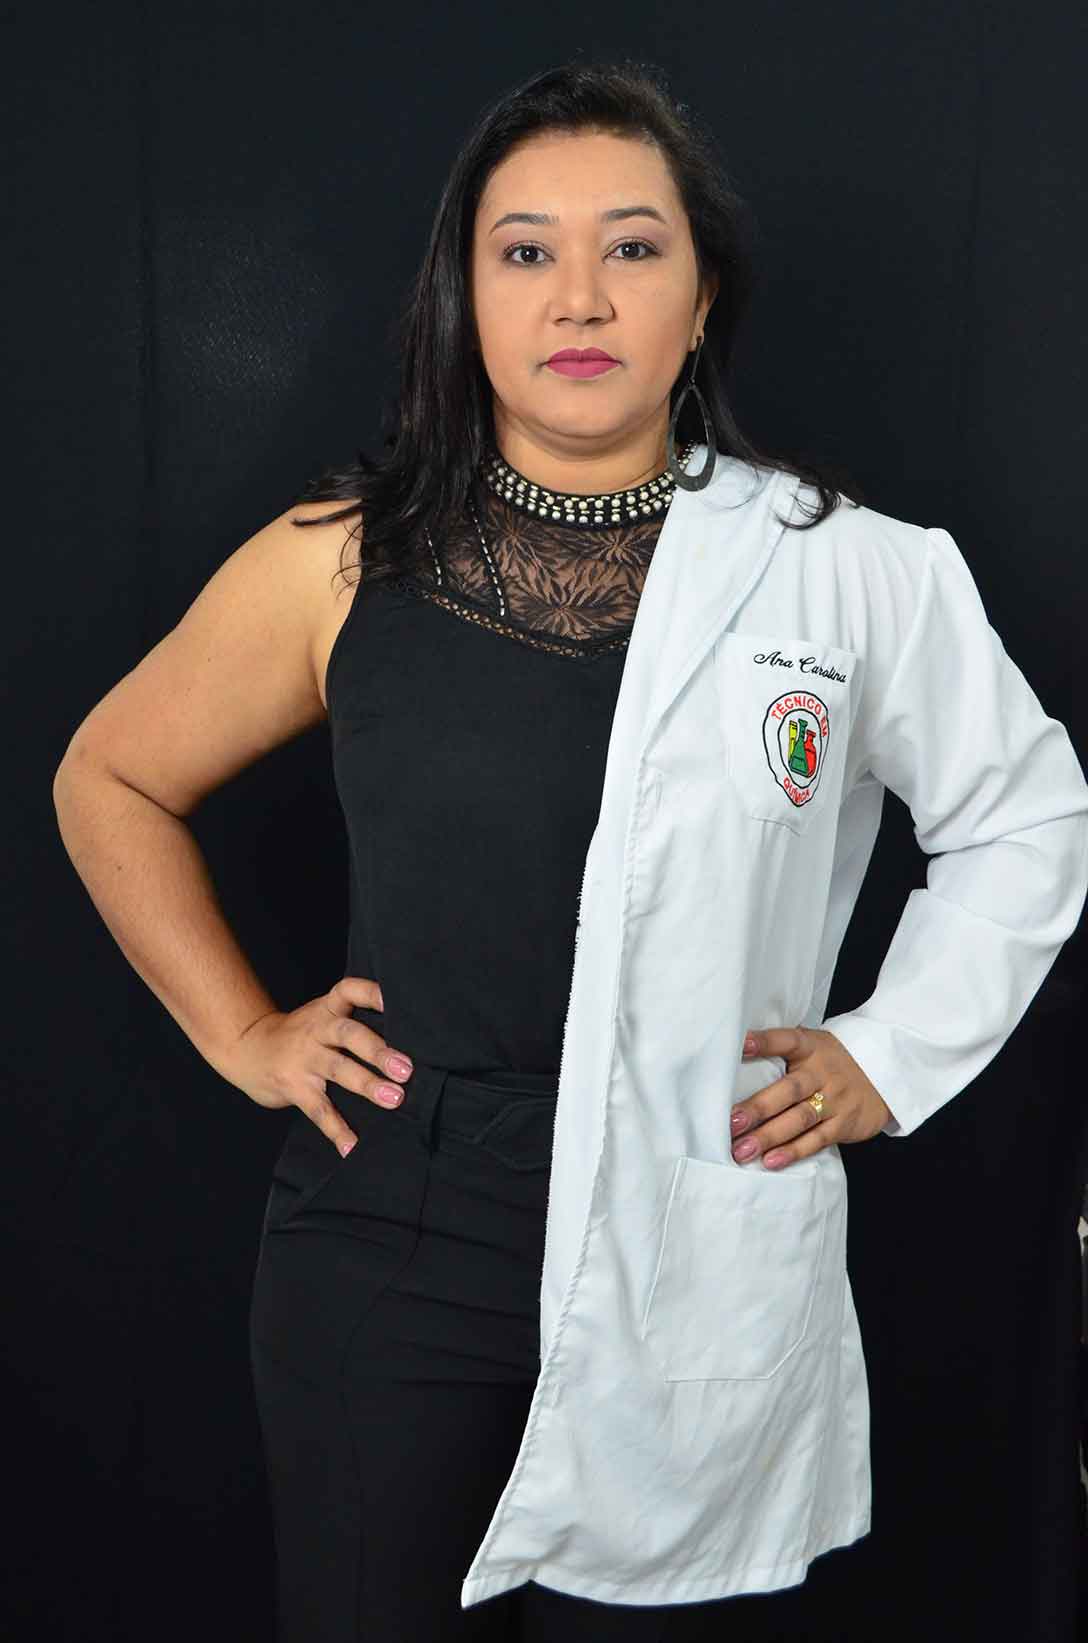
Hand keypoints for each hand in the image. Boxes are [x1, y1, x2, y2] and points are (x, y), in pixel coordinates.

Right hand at [227, 976, 413, 1155]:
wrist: (247, 1049)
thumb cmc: (299, 1034)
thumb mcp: (321, 1016)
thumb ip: (354, 1023)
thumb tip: (405, 1047)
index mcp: (327, 1009)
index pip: (349, 990)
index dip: (372, 993)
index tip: (394, 1000)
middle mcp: (317, 1030)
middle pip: (348, 1033)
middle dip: (377, 1050)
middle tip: (406, 1069)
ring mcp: (304, 1059)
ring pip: (338, 1069)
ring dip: (367, 1084)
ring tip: (393, 1099)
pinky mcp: (294, 1087)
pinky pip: (318, 1110)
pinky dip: (337, 1130)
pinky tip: (352, 1146)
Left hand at [730, 1026, 892, 1169]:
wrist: (885, 1072)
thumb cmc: (832, 1061)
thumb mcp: (813, 1046)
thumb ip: (782, 1052)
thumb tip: (734, 1060)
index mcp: (810, 1047)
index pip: (786, 1041)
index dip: (764, 1042)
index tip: (741, 1044)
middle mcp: (822, 1073)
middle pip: (788, 1090)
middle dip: (758, 1108)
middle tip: (730, 1122)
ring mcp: (835, 1100)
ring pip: (799, 1119)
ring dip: (769, 1136)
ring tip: (741, 1149)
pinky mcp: (844, 1124)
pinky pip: (816, 1140)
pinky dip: (793, 1151)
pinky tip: (771, 1161)